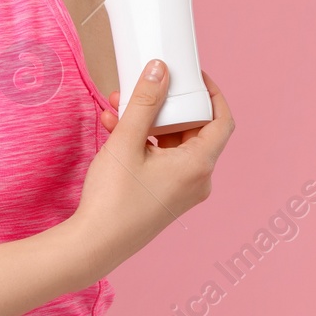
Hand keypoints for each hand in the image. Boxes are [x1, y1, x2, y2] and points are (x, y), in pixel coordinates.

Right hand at [67, 62, 232, 281]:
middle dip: (166, 104)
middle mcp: (197, 180)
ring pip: (173, 143)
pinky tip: (113, 127)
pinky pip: (162, 160)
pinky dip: (144, 142)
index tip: (192, 76)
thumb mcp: (127, 141)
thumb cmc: (113, 198)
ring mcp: (182, 191)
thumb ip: (144, 102)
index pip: (222, 120)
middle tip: (146, 85)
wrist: (92, 245)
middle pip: (195, 129)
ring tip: (117, 105)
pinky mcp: (166, 197)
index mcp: (198, 165)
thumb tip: (160, 69)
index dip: (211, 93)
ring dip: (148, 122)